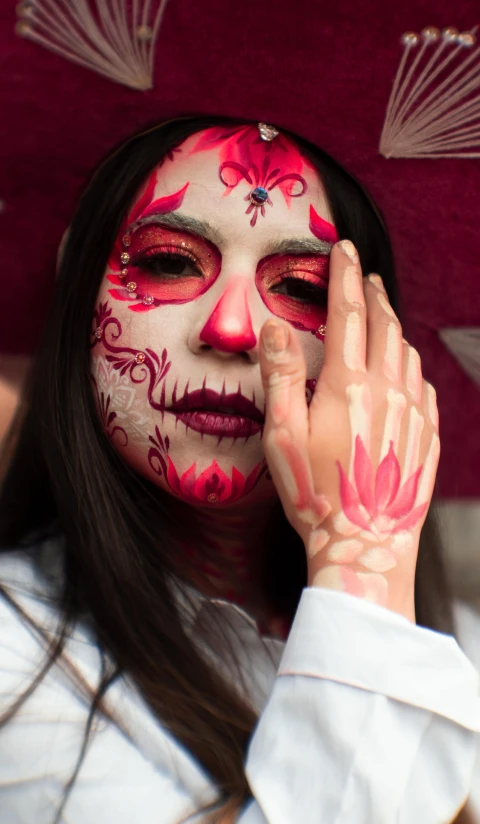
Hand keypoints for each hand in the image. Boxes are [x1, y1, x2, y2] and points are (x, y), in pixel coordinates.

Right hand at [258, 240, 439, 621]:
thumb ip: (280, 375)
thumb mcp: (282, 434)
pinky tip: (404, 367)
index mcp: (349, 384)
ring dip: (394, 325)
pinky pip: (423, 384)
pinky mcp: (427, 435)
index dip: (344, 276)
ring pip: (408, 351)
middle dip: (373, 292)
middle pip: (385, 324)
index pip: (348, 313)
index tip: (344, 250)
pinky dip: (411, 363)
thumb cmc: (316, 493)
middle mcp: (388, 390)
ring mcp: (414, 412)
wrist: (365, 544)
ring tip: (382, 315)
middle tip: (364, 273)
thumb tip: (274, 326)